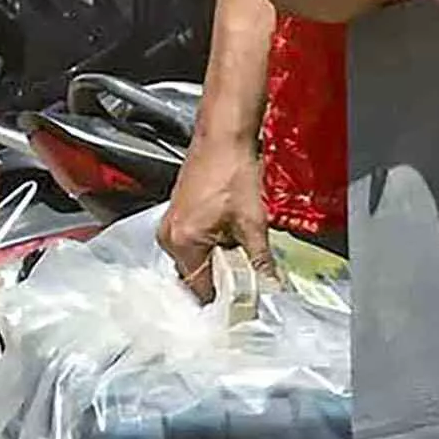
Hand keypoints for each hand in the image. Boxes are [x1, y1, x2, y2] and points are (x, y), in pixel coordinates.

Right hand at [163, 121, 272, 296]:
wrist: (223, 136)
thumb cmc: (232, 170)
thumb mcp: (253, 221)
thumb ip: (260, 260)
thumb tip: (270, 285)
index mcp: (183, 241)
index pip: (200, 289)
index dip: (224, 298)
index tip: (243, 301)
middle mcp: (169, 236)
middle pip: (194, 276)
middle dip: (220, 278)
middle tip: (246, 274)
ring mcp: (170, 225)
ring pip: (194, 260)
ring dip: (216, 261)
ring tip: (238, 250)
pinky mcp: (177, 216)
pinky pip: (191, 244)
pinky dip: (210, 246)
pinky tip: (228, 236)